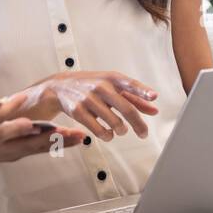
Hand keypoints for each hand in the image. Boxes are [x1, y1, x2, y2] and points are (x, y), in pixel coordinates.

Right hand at [0, 124, 85, 176]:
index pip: (7, 126)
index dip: (28, 119)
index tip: (48, 114)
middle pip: (28, 144)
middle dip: (54, 138)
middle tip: (77, 135)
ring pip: (28, 149)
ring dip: (51, 143)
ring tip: (74, 137)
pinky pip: (21, 150)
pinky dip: (38, 145)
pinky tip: (50, 140)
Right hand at [18, 71, 159, 141]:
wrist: (59, 86)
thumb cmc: (91, 86)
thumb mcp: (111, 86)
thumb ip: (134, 97)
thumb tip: (154, 109)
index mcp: (112, 78)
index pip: (131, 84)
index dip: (143, 91)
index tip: (154, 96)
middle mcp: (101, 86)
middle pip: (126, 109)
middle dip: (138, 124)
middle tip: (144, 134)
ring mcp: (89, 98)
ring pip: (114, 122)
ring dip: (121, 130)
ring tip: (121, 130)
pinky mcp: (78, 111)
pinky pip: (99, 130)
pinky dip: (107, 135)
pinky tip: (108, 134)